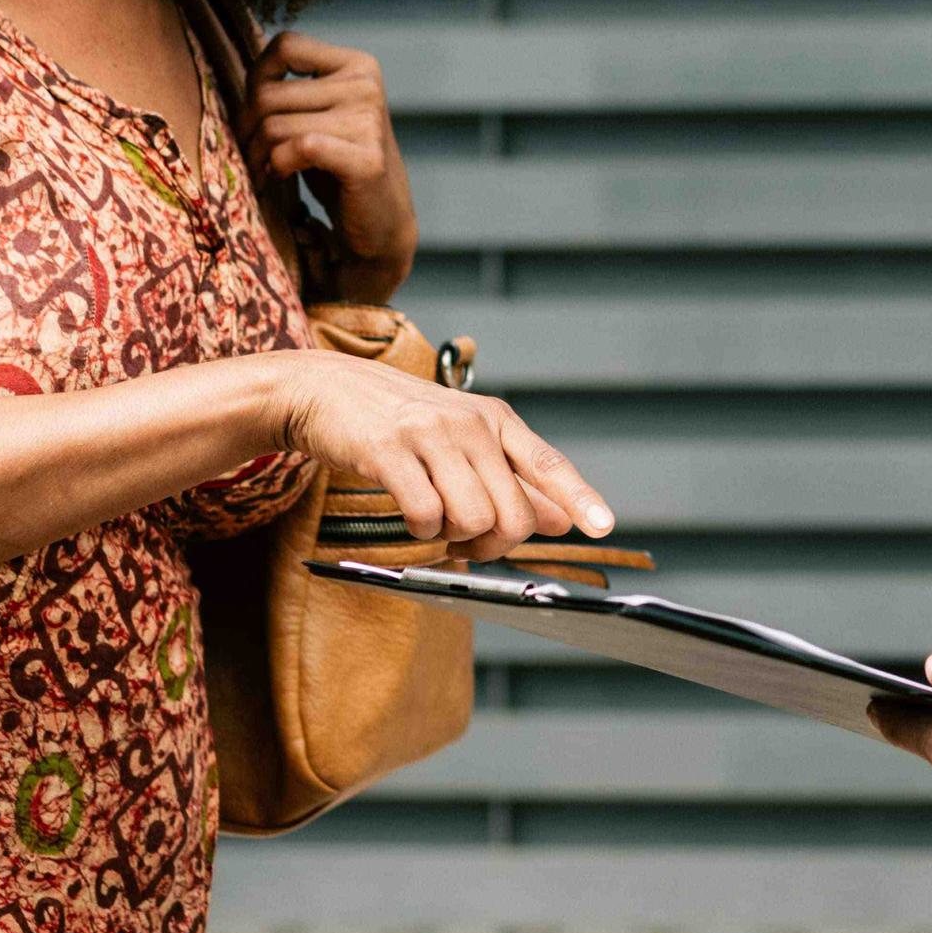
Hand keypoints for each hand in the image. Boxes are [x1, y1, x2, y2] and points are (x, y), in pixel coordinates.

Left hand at [253, 30, 418, 296]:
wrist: (380, 219)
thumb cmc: (338, 164)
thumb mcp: (318, 113)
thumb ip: (291, 87)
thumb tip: (245, 73)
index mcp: (358, 65)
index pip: (286, 45)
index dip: (257, 77)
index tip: (256, 112)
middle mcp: (366, 85)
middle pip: (269, 93)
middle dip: (247, 128)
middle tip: (251, 152)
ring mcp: (369, 121)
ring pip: (274, 125)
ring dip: (257, 154)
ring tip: (263, 169)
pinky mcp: (365, 159)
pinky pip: (297, 149)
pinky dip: (278, 166)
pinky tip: (281, 177)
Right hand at [279, 351, 611, 561]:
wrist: (327, 388)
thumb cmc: (400, 419)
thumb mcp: (463, 439)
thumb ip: (512, 478)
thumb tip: (561, 518)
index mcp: (496, 419)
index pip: (548, 463)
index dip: (579, 498)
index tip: (604, 525)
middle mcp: (471, 423)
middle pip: (513, 513)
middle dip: (494, 544)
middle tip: (469, 543)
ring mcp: (431, 434)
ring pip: (473, 519)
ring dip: (455, 539)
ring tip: (436, 523)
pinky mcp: (390, 450)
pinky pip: (426, 515)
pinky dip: (421, 531)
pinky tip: (412, 516)